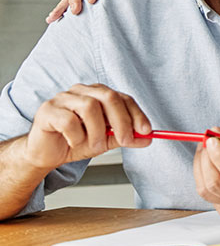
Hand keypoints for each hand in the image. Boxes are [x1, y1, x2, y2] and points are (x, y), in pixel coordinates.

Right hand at [24, 84, 151, 170]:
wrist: (46, 154)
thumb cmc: (76, 142)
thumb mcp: (106, 141)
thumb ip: (126, 137)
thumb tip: (148, 139)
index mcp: (98, 94)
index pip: (123, 98)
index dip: (137, 114)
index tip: (146, 131)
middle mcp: (82, 91)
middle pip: (109, 98)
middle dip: (121, 122)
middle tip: (125, 141)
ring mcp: (63, 98)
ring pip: (90, 107)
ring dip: (97, 131)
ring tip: (94, 144)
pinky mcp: (47, 110)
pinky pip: (68, 120)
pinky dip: (76, 135)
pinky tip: (73, 142)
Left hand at [193, 128, 219, 217]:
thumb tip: (215, 132)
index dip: (218, 155)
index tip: (212, 139)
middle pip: (215, 183)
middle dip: (205, 159)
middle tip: (207, 141)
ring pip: (204, 190)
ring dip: (200, 166)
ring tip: (209, 151)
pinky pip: (205, 193)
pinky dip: (203, 175)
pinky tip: (214, 165)